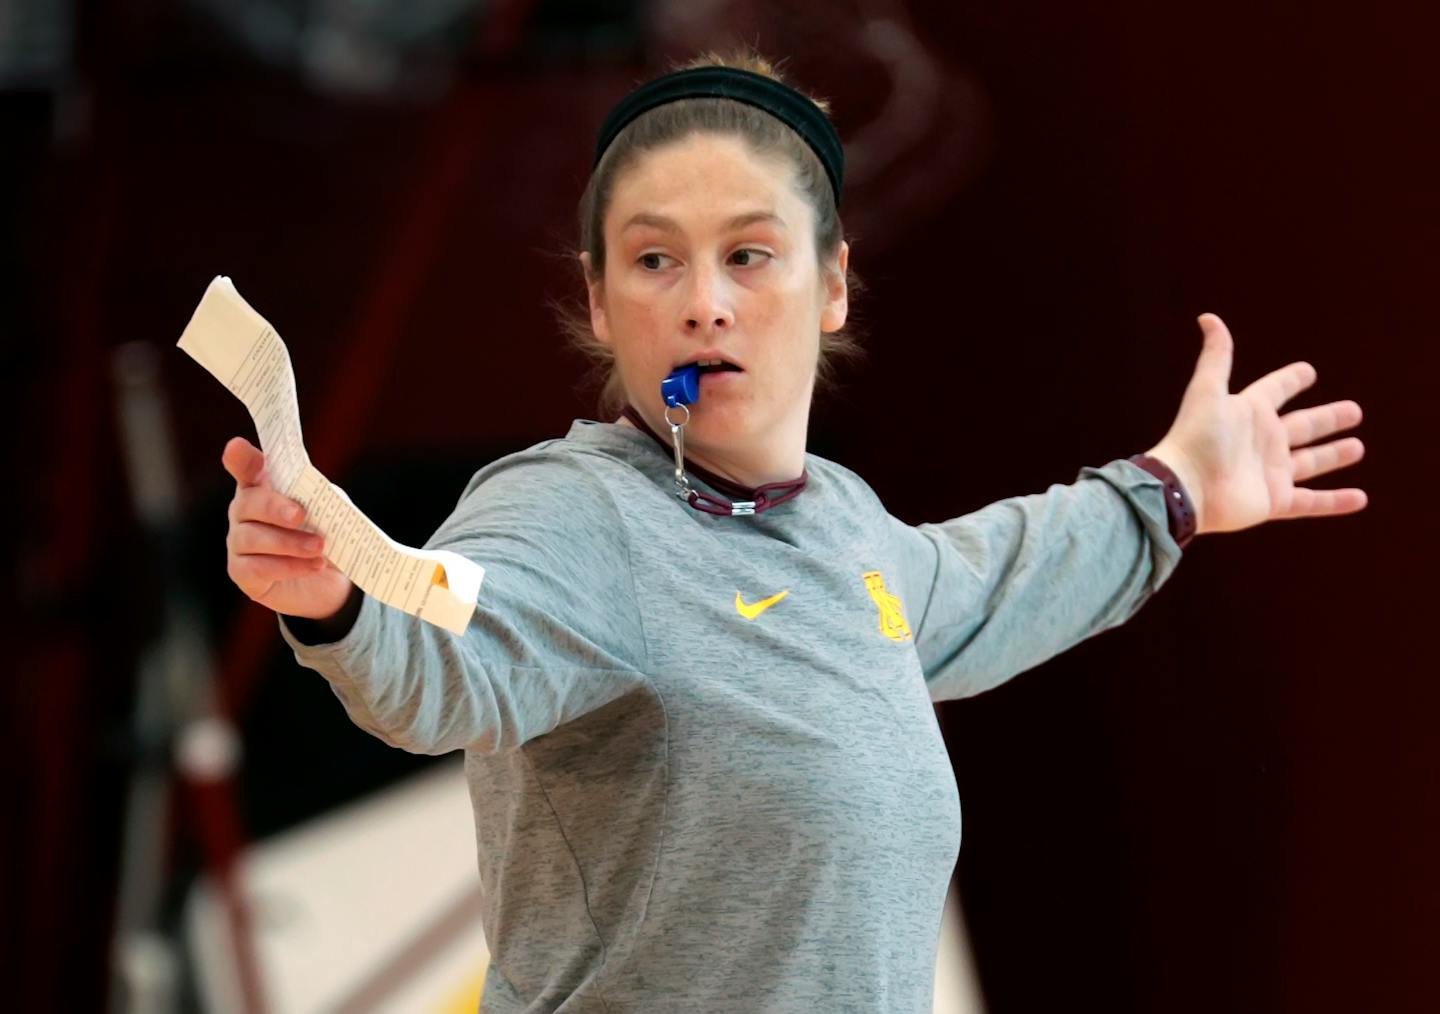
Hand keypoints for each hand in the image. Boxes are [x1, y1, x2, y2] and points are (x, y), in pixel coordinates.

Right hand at [223, 436, 355, 618]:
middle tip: (301, 515)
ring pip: (252, 537)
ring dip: (289, 542)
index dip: (241, 458)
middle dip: (275, 507)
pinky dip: (289, 565)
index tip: (236, 446)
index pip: (246, 468)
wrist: (330, 579)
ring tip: (320, 547)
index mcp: (263, 488)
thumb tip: (318, 498)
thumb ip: (323, 499)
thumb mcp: (330, 510)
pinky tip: (314, 565)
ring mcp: (239, 542)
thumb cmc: (325, 534)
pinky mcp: (242, 573)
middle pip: (248, 502)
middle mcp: (244, 512)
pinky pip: (257, 568)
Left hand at [1145, 314, 1367, 535]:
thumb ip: (1216, 357)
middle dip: (1327, 418)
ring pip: (1310, 463)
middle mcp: (1262, 442)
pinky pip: (1311, 502)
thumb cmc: (1196, 437)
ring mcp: (1269, 473)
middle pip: (1303, 426)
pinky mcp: (1274, 501)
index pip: (1275, 390)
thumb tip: (1208, 317)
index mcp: (1249, 413)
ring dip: (1334, 456)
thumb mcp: (1208, 391)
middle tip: (1354, 410)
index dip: (1291, 380)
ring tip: (1358, 447)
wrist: (1185, 487)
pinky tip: (1360, 498)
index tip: (1308, 371)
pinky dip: (1335, 502)